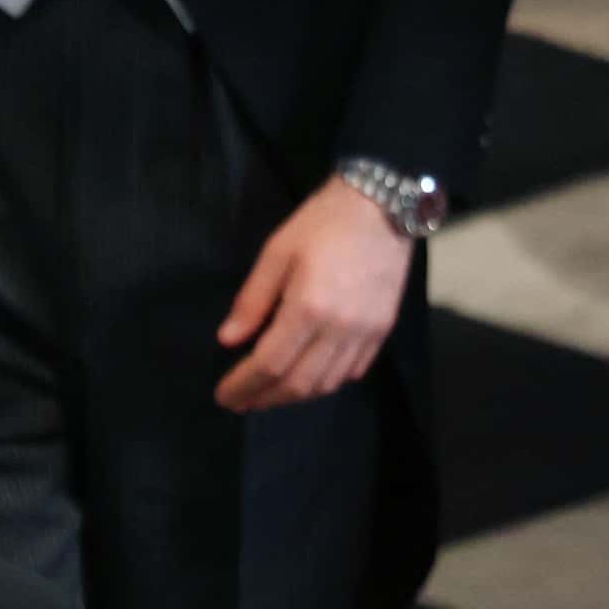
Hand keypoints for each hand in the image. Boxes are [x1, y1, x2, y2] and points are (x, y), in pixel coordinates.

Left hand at [214, 177, 413, 413]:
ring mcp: (366, 332)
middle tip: (241, 402)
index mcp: (308, 308)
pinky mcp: (383, 329)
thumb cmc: (323, 223)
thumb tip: (228, 340)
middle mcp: (340, 328)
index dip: (243, 385)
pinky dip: (326, 383)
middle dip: (265, 398)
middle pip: (298, 383)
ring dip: (293, 395)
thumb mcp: (276, 253)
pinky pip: (353, 372)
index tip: (224, 395)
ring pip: (327, 383)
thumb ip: (252, 300)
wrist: (385, 206)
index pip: (269, 364)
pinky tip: (307, 379)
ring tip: (268, 394)